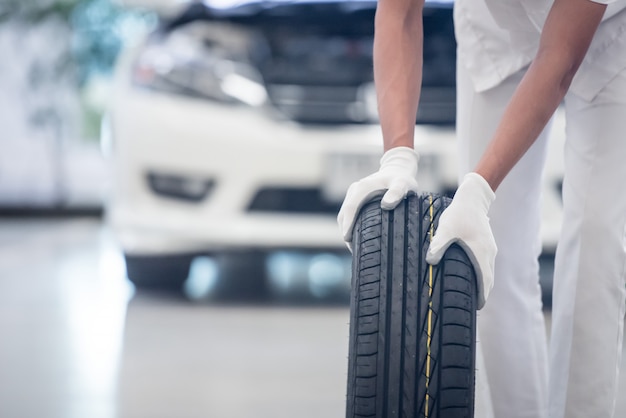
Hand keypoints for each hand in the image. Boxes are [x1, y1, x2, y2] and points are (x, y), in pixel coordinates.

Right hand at [337, 146, 419, 247]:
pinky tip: (357, 237)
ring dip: (347, 230)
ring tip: (355, 248)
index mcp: (362, 188)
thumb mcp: (403, 184)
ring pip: (344, 215)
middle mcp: (354, 191)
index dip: (347, 224)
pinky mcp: (356, 199)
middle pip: (343, 214)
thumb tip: (386, 205)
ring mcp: (353, 195)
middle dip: (346, 231)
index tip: (347, 238)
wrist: (397, 169)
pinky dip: (350, 225)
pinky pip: (349, 214)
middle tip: (354, 250)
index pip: (350, 208)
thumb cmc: (401, 178)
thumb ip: (397, 192)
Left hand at [425, 172, 496, 308]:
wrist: (473, 198)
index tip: (476, 308)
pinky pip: (487, 264)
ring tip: (472, 295)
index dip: (481, 296)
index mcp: (480, 253)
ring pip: (489, 272)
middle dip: (482, 294)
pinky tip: (473, 276)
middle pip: (488, 280)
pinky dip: (483, 274)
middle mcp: (488, 253)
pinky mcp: (487, 243)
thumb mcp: (445, 229)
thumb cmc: (459, 214)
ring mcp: (490, 248)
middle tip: (472, 307)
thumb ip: (438, 245)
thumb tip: (430, 261)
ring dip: (483, 284)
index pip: (484, 282)